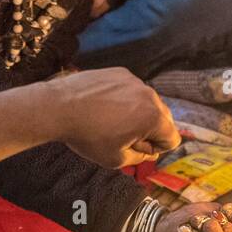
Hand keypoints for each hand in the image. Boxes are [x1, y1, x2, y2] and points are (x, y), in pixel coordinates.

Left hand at [52, 68, 179, 167]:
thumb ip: (140, 157)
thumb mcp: (116, 159)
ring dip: (137, 113)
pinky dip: (123, 98)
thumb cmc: (87, 136)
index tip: (136, 148)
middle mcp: (149, 95)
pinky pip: (131, 89)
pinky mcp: (120, 72)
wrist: (58, 107)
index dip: (156, 149)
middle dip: (150, 130)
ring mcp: (134, 80)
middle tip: (124, 137)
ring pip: (147, 102)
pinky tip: (103, 106)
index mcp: (153, 118)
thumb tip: (148, 150)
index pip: (172, 138)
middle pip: (163, 118)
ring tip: (110, 121)